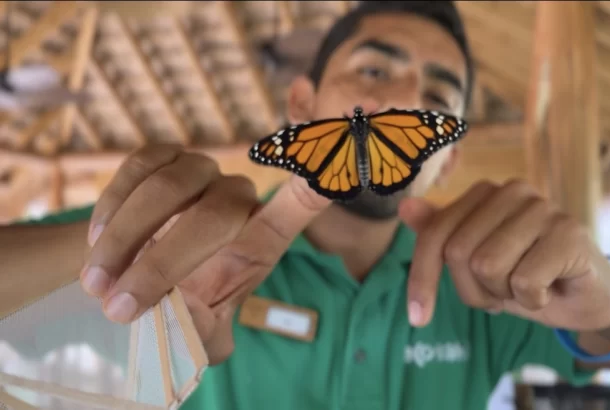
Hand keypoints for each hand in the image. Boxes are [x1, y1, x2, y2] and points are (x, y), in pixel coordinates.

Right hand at [81, 144, 329, 363]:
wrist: (136, 281)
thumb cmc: (180, 306)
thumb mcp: (201, 333)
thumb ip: (207, 333)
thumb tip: (202, 328)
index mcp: (261, 238)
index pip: (302, 202)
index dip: (317, 179)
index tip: (332, 166)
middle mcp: (236, 197)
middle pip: (216, 214)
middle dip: (163, 262)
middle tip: (120, 307)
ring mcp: (200, 171)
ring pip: (170, 187)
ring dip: (126, 239)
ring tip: (97, 285)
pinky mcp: (163, 157)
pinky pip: (139, 166)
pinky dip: (112, 206)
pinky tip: (96, 243)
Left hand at [399, 179, 609, 331]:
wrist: (587, 298)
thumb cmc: (527, 276)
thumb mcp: (475, 264)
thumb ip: (440, 235)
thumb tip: (405, 207)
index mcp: (485, 193)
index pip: (435, 235)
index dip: (422, 279)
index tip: (418, 317)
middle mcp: (512, 191)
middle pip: (458, 253)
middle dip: (474, 291)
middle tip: (503, 292)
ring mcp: (543, 208)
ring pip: (487, 266)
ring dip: (503, 295)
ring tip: (527, 288)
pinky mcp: (569, 232)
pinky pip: (523, 281)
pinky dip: (532, 300)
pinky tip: (550, 289)